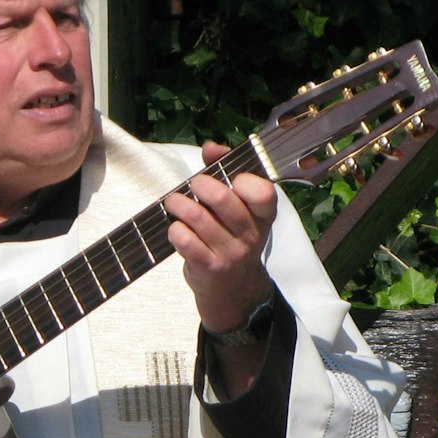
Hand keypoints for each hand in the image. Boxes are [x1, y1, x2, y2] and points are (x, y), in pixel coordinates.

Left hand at [166, 141, 275, 332]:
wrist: (233, 289)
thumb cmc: (231, 236)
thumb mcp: (238, 207)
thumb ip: (224, 170)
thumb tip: (211, 147)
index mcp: (263, 215)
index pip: (264, 193)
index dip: (245, 180)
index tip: (232, 177)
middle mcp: (251, 234)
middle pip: (224, 200)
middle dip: (201, 185)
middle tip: (193, 184)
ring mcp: (231, 253)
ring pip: (199, 218)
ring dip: (179, 204)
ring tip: (173, 202)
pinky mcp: (210, 268)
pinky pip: (187, 242)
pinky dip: (175, 230)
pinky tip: (175, 228)